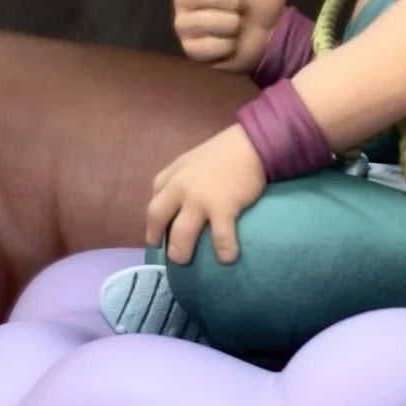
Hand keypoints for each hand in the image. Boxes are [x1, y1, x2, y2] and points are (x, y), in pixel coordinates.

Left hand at [148, 122, 267, 262]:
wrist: (251, 144)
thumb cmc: (223, 153)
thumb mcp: (190, 161)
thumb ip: (179, 179)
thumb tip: (175, 203)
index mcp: (171, 177)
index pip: (154, 204)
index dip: (153, 224)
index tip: (159, 235)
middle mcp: (179, 188)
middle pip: (158, 220)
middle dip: (157, 239)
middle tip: (168, 253)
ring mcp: (199, 199)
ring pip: (181, 234)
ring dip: (181, 252)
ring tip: (185, 261)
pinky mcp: (223, 207)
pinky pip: (220, 236)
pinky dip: (223, 250)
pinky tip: (227, 259)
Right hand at [174, 0, 288, 72]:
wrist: (267, 37)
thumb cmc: (258, 1)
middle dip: (238, 1)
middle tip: (242, 6)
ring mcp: (183, 25)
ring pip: (213, 21)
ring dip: (236, 25)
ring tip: (237, 26)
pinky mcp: (190, 50)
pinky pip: (212, 46)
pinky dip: (229, 46)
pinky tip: (231, 43)